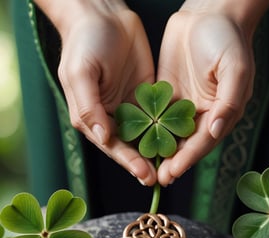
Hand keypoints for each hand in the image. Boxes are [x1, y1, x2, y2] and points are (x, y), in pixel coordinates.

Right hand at [37, 1, 156, 184]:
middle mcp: (112, 116)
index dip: (128, 161)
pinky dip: (166, 129)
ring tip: (172, 166)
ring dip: (157, 150)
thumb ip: (88, 106)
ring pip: (145, 134)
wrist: (104, 14)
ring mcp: (131, 107)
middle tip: (162, 178)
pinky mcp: (146, 96)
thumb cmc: (85, 43)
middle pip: (130, 145)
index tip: (144, 174)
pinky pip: (157, 115)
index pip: (112, 145)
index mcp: (92, 116)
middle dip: (145, 162)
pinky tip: (178, 140)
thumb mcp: (80, 73)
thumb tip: (102, 136)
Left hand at [156, 4, 257, 185]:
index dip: (188, 158)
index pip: (203, 141)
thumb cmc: (228, 40)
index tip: (172, 172)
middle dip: (171, 161)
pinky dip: (148, 128)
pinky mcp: (167, 95)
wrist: (208, 14)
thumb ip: (229, 102)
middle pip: (185, 143)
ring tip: (144, 167)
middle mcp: (200, 114)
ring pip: (169, 133)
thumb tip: (215, 130)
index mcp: (220, 112)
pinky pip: (157, 115)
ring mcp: (182, 105)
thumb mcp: (236, 69)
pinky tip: (136, 140)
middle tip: (156, 178)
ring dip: (158, 150)